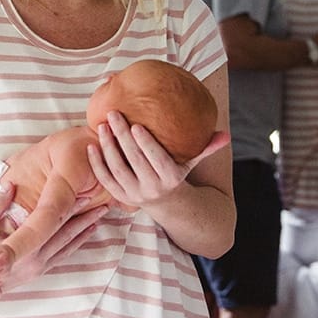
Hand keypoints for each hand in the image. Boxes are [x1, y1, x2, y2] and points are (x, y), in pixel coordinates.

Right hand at [0, 182, 105, 291]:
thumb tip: (10, 185)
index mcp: (25, 249)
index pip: (52, 225)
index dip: (70, 210)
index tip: (85, 195)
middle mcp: (36, 260)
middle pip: (66, 236)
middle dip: (85, 218)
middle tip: (104, 203)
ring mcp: (39, 268)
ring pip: (68, 247)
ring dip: (85, 230)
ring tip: (100, 215)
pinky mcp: (38, 273)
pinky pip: (63, 256)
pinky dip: (76, 243)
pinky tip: (86, 234)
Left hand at [88, 112, 229, 207]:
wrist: (165, 203)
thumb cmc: (177, 173)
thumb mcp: (192, 163)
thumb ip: (206, 147)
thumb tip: (226, 134)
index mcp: (171, 178)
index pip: (156, 159)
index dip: (146, 144)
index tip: (136, 124)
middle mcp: (151, 188)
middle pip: (134, 161)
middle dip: (122, 137)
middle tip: (114, 114)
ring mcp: (133, 193)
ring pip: (116, 169)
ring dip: (107, 147)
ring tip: (102, 125)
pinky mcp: (119, 196)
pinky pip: (105, 179)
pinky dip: (96, 163)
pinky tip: (91, 145)